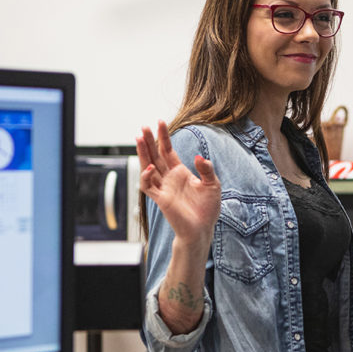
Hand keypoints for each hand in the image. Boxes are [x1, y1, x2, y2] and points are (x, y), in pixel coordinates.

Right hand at [136, 120, 220, 247]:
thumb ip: (206, 169)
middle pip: (155, 155)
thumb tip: (198, 157)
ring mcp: (163, 188)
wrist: (202, 229)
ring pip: (148, 166)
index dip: (164, 137)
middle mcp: (169, 178)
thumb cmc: (207, 209)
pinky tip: (150, 167)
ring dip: (143, 153)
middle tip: (144, 127)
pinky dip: (147, 176)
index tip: (160, 122)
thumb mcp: (213, 185)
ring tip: (139, 138)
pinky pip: (148, 186)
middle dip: (149, 141)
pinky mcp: (161, 199)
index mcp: (180, 172)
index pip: (168, 150)